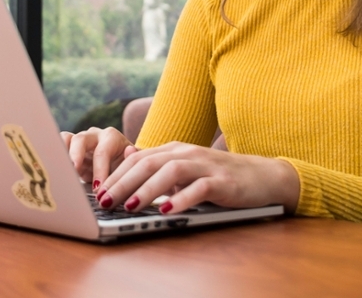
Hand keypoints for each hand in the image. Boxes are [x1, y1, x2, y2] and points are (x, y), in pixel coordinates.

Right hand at [59, 127, 138, 189]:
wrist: (119, 168)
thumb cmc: (126, 167)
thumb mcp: (132, 166)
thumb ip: (132, 160)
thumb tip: (129, 151)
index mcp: (111, 137)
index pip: (102, 152)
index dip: (99, 170)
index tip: (98, 189)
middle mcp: (93, 136)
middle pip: (80, 140)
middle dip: (75, 156)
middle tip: (73, 173)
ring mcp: (79, 141)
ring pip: (65, 139)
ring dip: (61, 154)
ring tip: (59, 169)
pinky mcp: (68, 149)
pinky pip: (57, 146)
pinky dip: (55, 156)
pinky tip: (54, 170)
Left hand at [96, 141, 299, 214]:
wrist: (263, 176)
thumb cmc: (220, 176)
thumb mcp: (186, 168)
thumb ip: (159, 164)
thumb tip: (127, 157)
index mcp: (176, 150)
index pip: (139, 159)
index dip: (117, 175)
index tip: (98, 193)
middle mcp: (188, 153)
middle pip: (149, 163)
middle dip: (124, 182)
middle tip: (106, 201)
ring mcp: (206, 166)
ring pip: (171, 172)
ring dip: (148, 190)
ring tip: (131, 206)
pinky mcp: (223, 182)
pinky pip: (200, 188)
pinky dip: (182, 198)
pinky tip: (168, 210)